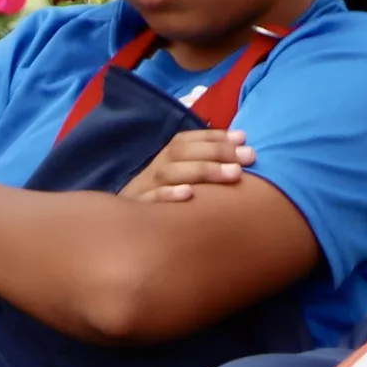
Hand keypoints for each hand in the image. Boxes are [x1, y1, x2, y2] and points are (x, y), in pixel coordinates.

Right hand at [123, 128, 255, 201]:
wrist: (117, 231)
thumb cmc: (161, 203)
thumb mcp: (177, 180)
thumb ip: (203, 163)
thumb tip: (240, 141)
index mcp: (164, 159)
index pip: (187, 139)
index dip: (214, 136)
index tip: (243, 138)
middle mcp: (154, 170)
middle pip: (181, 152)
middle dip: (217, 152)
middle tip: (249, 157)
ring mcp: (144, 189)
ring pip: (170, 173)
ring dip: (203, 170)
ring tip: (234, 174)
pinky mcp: (137, 211)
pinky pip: (150, 202)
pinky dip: (168, 196)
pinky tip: (190, 195)